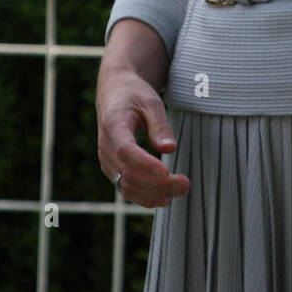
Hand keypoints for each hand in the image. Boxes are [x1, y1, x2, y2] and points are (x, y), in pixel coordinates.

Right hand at [96, 66, 190, 208]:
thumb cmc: (134, 95)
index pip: (126, 151)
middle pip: (129, 173)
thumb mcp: (151, 102)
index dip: (145, 164)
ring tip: (181, 191)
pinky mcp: (112, 169)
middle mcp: (106, 147)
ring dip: (154, 194)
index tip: (167, 171)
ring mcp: (107, 161)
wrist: (114, 93)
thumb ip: (160, 126)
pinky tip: (165, 198)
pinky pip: (126, 189)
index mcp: (113, 125)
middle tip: (186, 184)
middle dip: (158, 184)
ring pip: (127, 186)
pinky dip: (144, 197)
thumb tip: (170, 149)